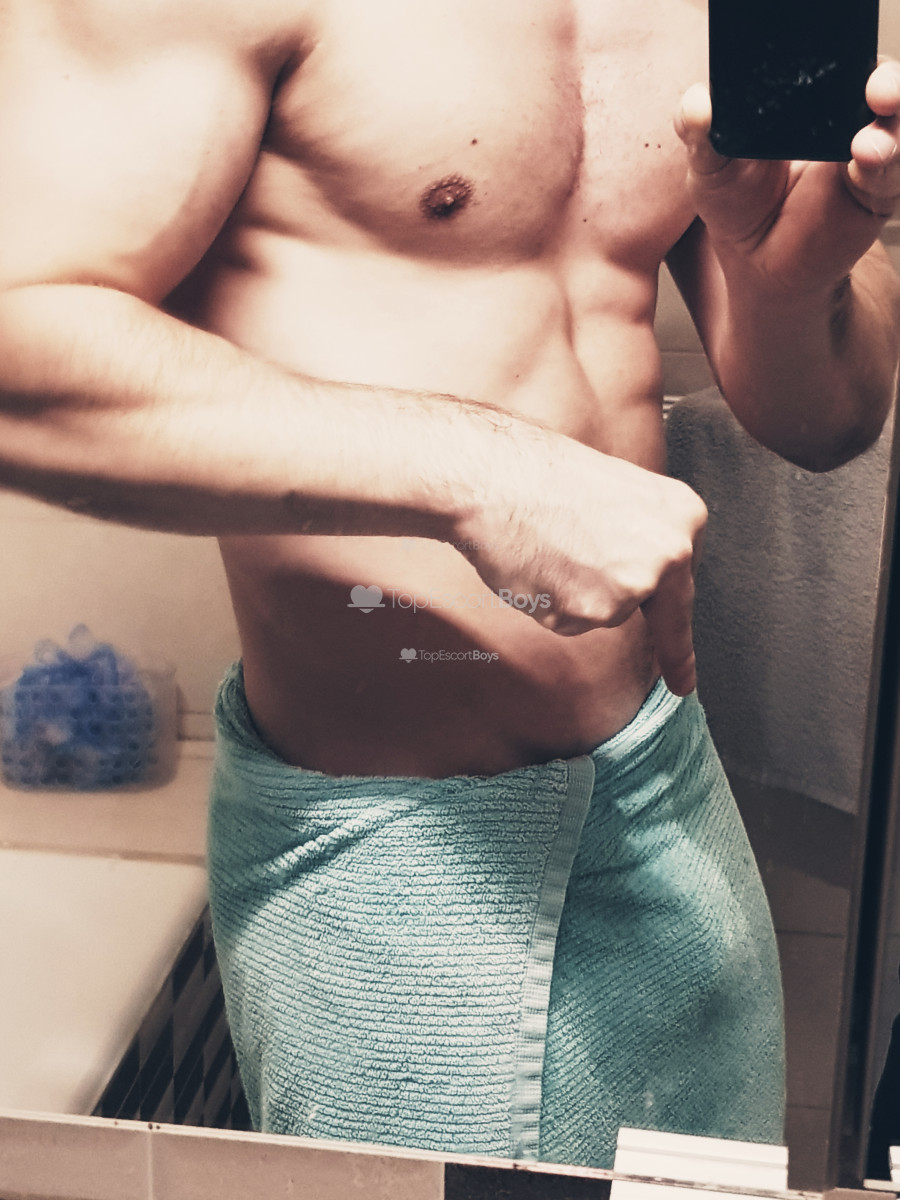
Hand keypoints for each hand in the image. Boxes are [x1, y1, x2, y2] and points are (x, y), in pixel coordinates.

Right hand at [456, 433, 706, 695]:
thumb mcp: (617, 497)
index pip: (687, 585)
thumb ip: (640, 538)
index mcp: (683, 516)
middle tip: (667, 667)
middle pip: (657, 609)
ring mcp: (632, 585)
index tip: (687, 678)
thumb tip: (645, 581)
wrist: (494, 480)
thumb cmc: (541, 478)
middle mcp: (670, 552)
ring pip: (607, 614)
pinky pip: (572, 623)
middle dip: (656, 639)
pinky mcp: (592, 611)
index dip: (681, 630)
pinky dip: (552, 604)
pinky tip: (539, 567)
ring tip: (552, 550)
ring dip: (578, 596)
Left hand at [674, 62, 899, 294]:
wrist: (761, 265)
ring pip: (896, 122)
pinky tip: (867, 157)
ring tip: (867, 142)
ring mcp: (866, 152)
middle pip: (878, 79)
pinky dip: (885, 162)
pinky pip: (891, 171)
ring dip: (894, 119)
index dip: (840, 52)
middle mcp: (844, 117)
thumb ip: (700, 134)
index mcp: (807, 99)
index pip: (833, 60)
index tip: (836, 51)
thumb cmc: (740, 207)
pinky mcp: (877, 191)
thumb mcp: (711, 169)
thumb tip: (697, 103)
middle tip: (875, 89)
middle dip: (884, 78)